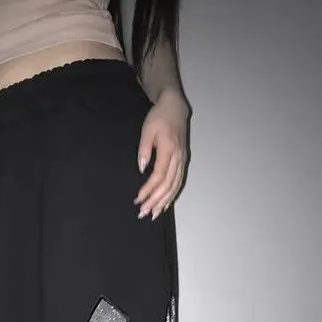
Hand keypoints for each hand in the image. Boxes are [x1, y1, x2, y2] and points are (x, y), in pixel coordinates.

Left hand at [134, 87, 188, 219]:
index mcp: (169, 149)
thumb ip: (144, 150)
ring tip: (153, 214)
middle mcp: (178, 157)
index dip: (149, 189)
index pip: (159, 175)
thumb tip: (142, 169)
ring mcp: (183, 161)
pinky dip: (172, 196)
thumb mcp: (147, 130)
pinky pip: (179, 182)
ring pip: (175, 186)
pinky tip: (164, 205)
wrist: (175, 108)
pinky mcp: (183, 162)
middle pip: (168, 184)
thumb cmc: (159, 118)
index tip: (138, 199)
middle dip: (155, 201)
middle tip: (143, 213)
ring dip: (164, 202)